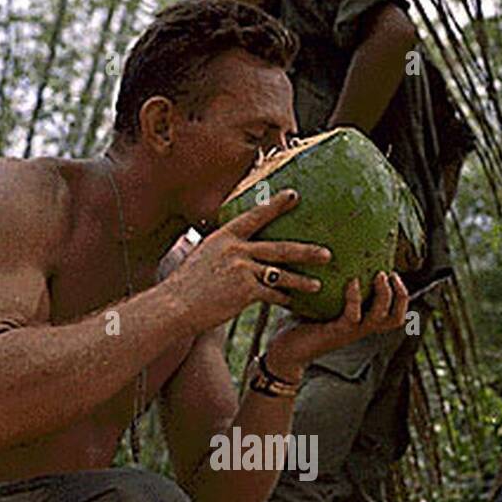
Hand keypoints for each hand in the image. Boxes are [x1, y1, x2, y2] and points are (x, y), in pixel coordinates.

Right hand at [166, 191, 328, 334]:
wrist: (175, 306)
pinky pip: (271, 294)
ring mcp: (242, 269)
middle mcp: (236, 249)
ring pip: (280, 273)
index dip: (276, 205)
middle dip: (306, 251)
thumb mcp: (202, 258)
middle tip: (327, 253)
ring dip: (301, 280)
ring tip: (318, 284)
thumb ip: (223, 251)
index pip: (255, 216)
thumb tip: (235, 250)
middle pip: (279, 248)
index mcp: (224, 236)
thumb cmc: (185, 285)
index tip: (294, 195)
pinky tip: (291, 302)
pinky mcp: (245, 291)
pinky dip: (282, 298)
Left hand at [267, 271, 410, 377]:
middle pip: (396, 318)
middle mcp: (360, 329)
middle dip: (401, 295)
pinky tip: (352, 281)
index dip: (401, 295)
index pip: (394, 314)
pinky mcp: (335, 333)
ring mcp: (350, 332)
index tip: (392, 272)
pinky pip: (353, 316)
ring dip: (385, 294)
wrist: (284, 351)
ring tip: (379, 274)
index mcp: (361, 322)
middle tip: (390, 273)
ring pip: (381, 317)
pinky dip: (355, 297)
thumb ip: (330, 283)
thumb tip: (327, 251)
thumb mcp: (320, 301)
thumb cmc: (299, 324)